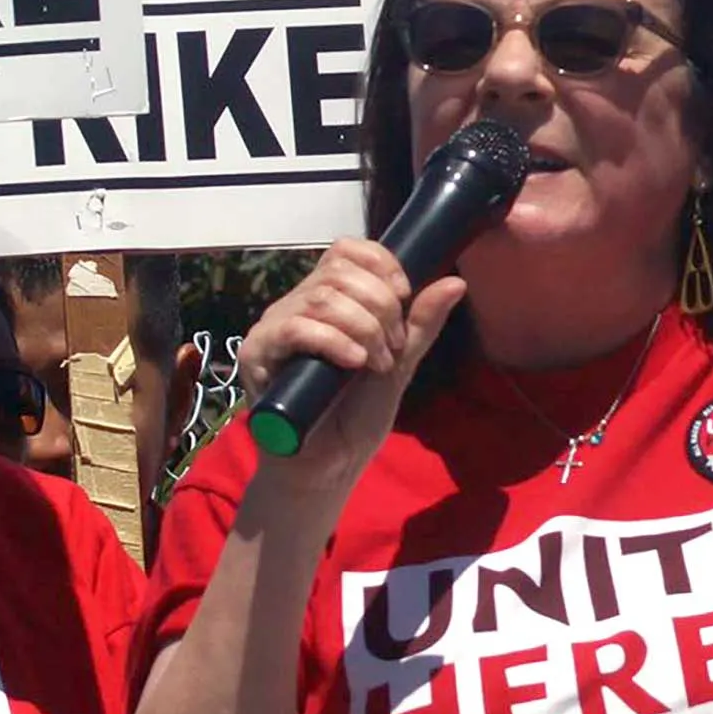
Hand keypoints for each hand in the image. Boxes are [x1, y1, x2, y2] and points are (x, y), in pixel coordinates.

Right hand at [239, 239, 465, 483]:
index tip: (404, 297)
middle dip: (380, 306)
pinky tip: (354, 363)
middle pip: (339, 271)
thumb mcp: (399, 362)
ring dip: (363, 327)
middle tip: (393, 347)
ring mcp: (274, 326)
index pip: (348, 250)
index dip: (381, 264)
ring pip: (322, 298)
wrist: (330, 463)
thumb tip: (455, 281)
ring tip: (376, 363)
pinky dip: (334, 341)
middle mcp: (297, 303)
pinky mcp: (257, 354)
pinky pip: (295, 328)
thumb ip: (422, 322)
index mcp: (329, 297)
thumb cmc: (358, 412)